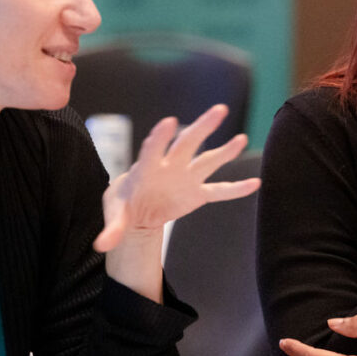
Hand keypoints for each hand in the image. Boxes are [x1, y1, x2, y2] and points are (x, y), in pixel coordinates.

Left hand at [94, 104, 260, 251]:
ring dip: (225, 151)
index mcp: (145, 169)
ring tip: (242, 139)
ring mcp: (186, 178)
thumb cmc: (123, 205)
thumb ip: (112, 228)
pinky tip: (255, 184)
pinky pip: (219, 190)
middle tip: (220, 110)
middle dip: (202, 127)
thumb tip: (101, 245)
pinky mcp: (197, 193)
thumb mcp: (114, 215)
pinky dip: (236, 189)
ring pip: (208, 161)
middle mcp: (169, 167)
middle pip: (187, 144)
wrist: (136, 210)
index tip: (170, 122)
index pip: (152, 150)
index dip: (160, 137)